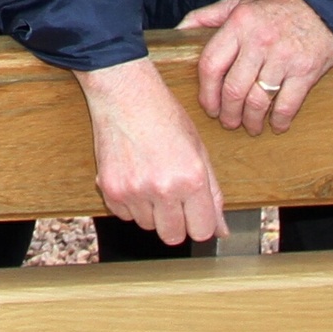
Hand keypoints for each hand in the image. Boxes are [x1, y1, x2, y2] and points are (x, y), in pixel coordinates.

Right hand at [76, 57, 223, 247]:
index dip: (199, 224)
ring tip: (149, 180)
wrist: (125, 95)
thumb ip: (213, 194)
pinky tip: (133, 178)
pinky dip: (129, 204)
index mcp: (192, 179)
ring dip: (150, 211)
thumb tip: (222, 230)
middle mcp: (163, 189)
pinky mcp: (111, 189)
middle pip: (172, 236)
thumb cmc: (164, 116)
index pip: (201, 232)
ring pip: (147, 226)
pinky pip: (123, 215)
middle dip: (175, 223)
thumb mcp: (199, 151)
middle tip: (171, 198)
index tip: (194, 215)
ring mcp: (134, 191)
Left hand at [180, 0, 332, 135]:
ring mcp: (283, 58)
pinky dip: (280, 120)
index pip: (211, 64)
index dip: (206, 91)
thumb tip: (178, 34)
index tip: (208, 106)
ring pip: (258, 101)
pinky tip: (276, 125)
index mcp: (238, 25)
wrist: (326, 5)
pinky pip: (288, 104)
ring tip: (250, 126)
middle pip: (233, 89)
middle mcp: (259, 42)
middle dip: (227, 113)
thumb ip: (206, 17)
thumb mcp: (239, 2)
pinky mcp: (306, 71)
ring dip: (251, 120)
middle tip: (227, 122)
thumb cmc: (278, 5)